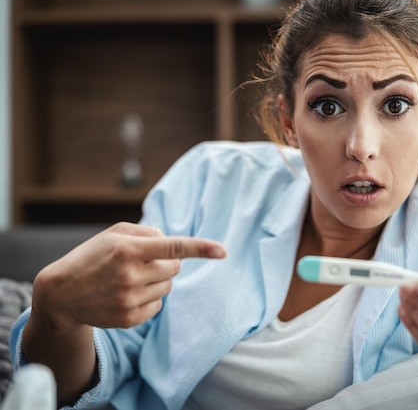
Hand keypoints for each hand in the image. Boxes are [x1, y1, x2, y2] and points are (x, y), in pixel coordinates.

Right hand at [30, 222, 226, 330]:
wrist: (61, 293)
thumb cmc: (92, 256)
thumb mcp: (114, 234)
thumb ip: (146, 232)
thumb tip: (171, 242)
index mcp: (129, 250)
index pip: (174, 247)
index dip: (201, 248)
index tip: (223, 251)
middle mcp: (131, 275)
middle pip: (175, 268)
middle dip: (166, 263)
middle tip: (144, 263)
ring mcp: (129, 299)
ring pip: (168, 287)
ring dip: (157, 280)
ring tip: (130, 278)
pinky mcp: (129, 318)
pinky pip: (158, 306)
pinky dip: (150, 299)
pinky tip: (127, 294)